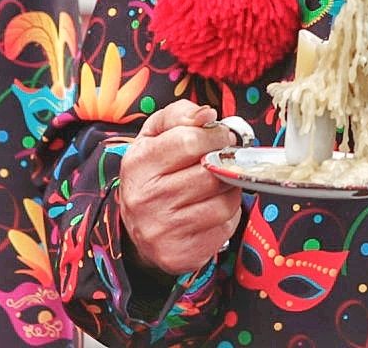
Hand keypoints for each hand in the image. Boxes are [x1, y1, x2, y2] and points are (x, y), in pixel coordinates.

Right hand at [119, 99, 242, 276]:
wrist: (138, 226)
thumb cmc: (154, 172)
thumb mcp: (156, 136)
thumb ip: (180, 115)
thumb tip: (208, 114)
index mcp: (139, 164)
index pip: (191, 141)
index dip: (216, 135)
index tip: (222, 137)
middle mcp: (146, 199)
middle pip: (212, 173)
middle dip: (225, 164)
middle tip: (222, 162)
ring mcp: (162, 230)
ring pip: (225, 202)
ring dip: (229, 191)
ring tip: (216, 187)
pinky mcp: (180, 254)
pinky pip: (226, 227)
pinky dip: (228, 216)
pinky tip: (210, 210)